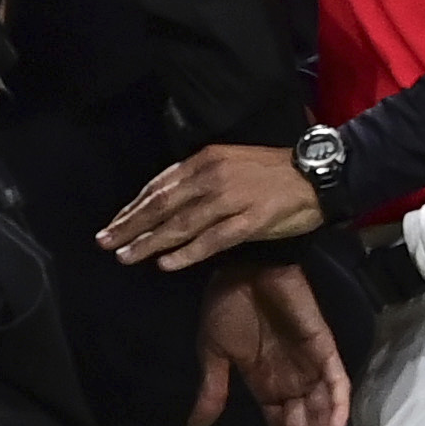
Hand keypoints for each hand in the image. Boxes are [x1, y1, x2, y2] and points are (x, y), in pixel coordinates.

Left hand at [100, 144, 324, 270]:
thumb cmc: (272, 172)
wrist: (319, 174)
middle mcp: (213, 177)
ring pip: (181, 224)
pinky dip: (187, 253)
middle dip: (131, 226)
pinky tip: (166, 264)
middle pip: (162, 206)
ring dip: (150, 243)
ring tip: (127, 257)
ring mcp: (232, 199)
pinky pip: (212, 240)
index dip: (133, 208)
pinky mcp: (251, 221)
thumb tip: (164, 200)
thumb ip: (197, 180)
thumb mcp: (228, 163)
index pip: (159, 187)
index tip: (112, 225)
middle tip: (105, 243)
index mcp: (205, 160)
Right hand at [192, 262, 350, 425]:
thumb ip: (212, 390)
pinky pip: (336, 380)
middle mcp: (292, 381)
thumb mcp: (213, 353)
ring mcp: (310, 365)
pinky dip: (338, 404)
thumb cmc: (228, 305)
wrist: (243, 266)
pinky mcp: (323, 347)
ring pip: (323, 411)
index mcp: (267, 385)